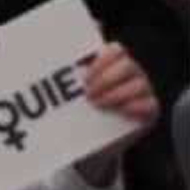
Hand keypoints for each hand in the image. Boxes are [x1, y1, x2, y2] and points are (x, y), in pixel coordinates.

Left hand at [73, 41, 158, 185]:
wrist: (90, 138)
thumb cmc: (77, 108)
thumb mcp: (68, 92)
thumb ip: (61, 76)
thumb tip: (39, 61)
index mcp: (113, 63)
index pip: (116, 50)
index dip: (102, 60)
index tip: (85, 77)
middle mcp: (131, 74)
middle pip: (128, 65)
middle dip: (106, 79)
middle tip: (88, 94)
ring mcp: (143, 90)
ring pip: (139, 84)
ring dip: (116, 94)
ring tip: (98, 105)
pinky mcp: (149, 109)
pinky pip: (149, 104)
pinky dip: (134, 107)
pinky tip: (120, 112)